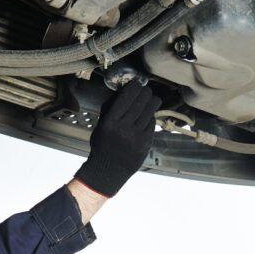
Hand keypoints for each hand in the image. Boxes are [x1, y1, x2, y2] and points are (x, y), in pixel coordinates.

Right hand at [74, 82, 161, 196]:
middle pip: (141, 100)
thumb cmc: (103, 144)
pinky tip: (148, 116)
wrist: (108, 170)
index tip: (137, 83)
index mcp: (110, 122)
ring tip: (152, 99)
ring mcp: (136, 136)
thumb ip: (111, 107)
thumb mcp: (101, 125)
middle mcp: (123, 128)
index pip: (127, 96)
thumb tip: (125, 89)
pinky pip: (152, 123)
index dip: (134, 86)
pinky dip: (151, 117)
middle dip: (145, 92)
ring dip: (152, 101)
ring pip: (150, 110)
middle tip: (145, 91)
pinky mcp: (146, 143)